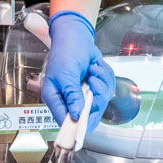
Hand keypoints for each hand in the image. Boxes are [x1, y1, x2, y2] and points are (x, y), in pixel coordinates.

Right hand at [41, 11, 114, 131]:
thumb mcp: (66, 74)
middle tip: (93, 81)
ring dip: (101, 83)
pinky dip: (105, 77)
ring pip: (101, 100)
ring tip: (93, 70)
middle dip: (96, 96)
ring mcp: (83, 94)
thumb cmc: (65, 53)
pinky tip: (96, 67)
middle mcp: (69, 99)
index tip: (88, 119)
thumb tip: (76, 116)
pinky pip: (107, 89)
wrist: (76, 36)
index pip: (66, 122)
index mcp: (56, 99)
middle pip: (89, 114)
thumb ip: (72, 96)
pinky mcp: (94, 87)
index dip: (77, 126)